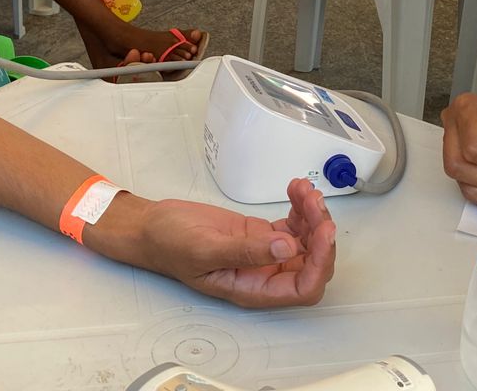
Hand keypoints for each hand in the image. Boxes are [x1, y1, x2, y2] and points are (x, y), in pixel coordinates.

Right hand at [134, 177, 336, 307]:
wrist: (154, 227)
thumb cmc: (172, 244)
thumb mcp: (206, 249)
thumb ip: (246, 252)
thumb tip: (287, 249)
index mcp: (254, 289)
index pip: (303, 288)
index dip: (319, 264)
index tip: (322, 232)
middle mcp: (265, 274)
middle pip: (311, 263)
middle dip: (320, 233)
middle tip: (314, 202)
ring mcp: (266, 253)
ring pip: (306, 240)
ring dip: (312, 215)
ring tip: (304, 189)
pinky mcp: (262, 234)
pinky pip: (293, 224)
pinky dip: (300, 206)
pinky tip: (296, 188)